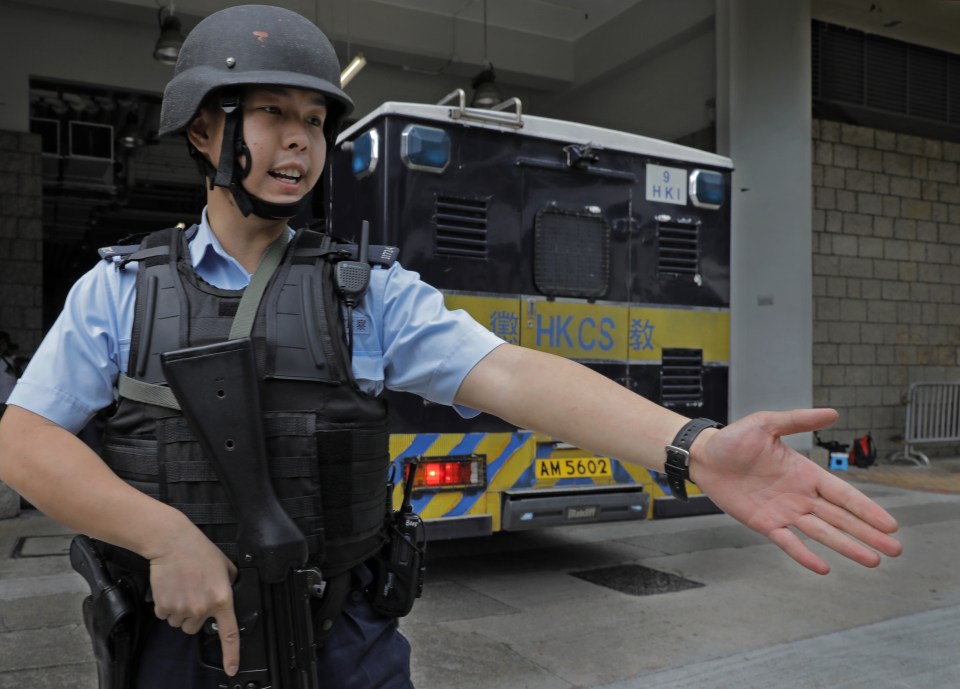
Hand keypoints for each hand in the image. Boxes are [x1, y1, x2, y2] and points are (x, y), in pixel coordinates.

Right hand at [148, 524, 240, 675]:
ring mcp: (182, 609)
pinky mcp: (164, 607)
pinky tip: (171, 589)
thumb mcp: (226, 567)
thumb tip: (228, 596)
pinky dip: (167, 606)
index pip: (229, 633)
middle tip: (195, 592)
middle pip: (196, 627)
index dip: (231, 654)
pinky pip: (165, 616)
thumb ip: (229, 585)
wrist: (172, 543)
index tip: (232, 669)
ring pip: (180, 623)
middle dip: (195, 614)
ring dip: (181, 611)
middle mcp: (202, 608)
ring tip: (183, 588)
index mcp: (222, 598)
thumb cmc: (199, 551)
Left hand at [690, 408, 901, 573]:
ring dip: (846, 546)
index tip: (890, 524)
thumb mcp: (767, 423)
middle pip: (840, 518)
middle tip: (894, 550)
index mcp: (805, 473)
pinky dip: (804, 555)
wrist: (704, 455)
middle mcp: (800, 495)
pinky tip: (823, 568)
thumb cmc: (734, 439)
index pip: (843, 494)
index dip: (867, 509)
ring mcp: (784, 511)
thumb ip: (798, 421)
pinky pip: (788, 542)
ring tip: (872, 561)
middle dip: (867, 534)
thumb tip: (833, 413)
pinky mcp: (764, 523)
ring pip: (821, 533)